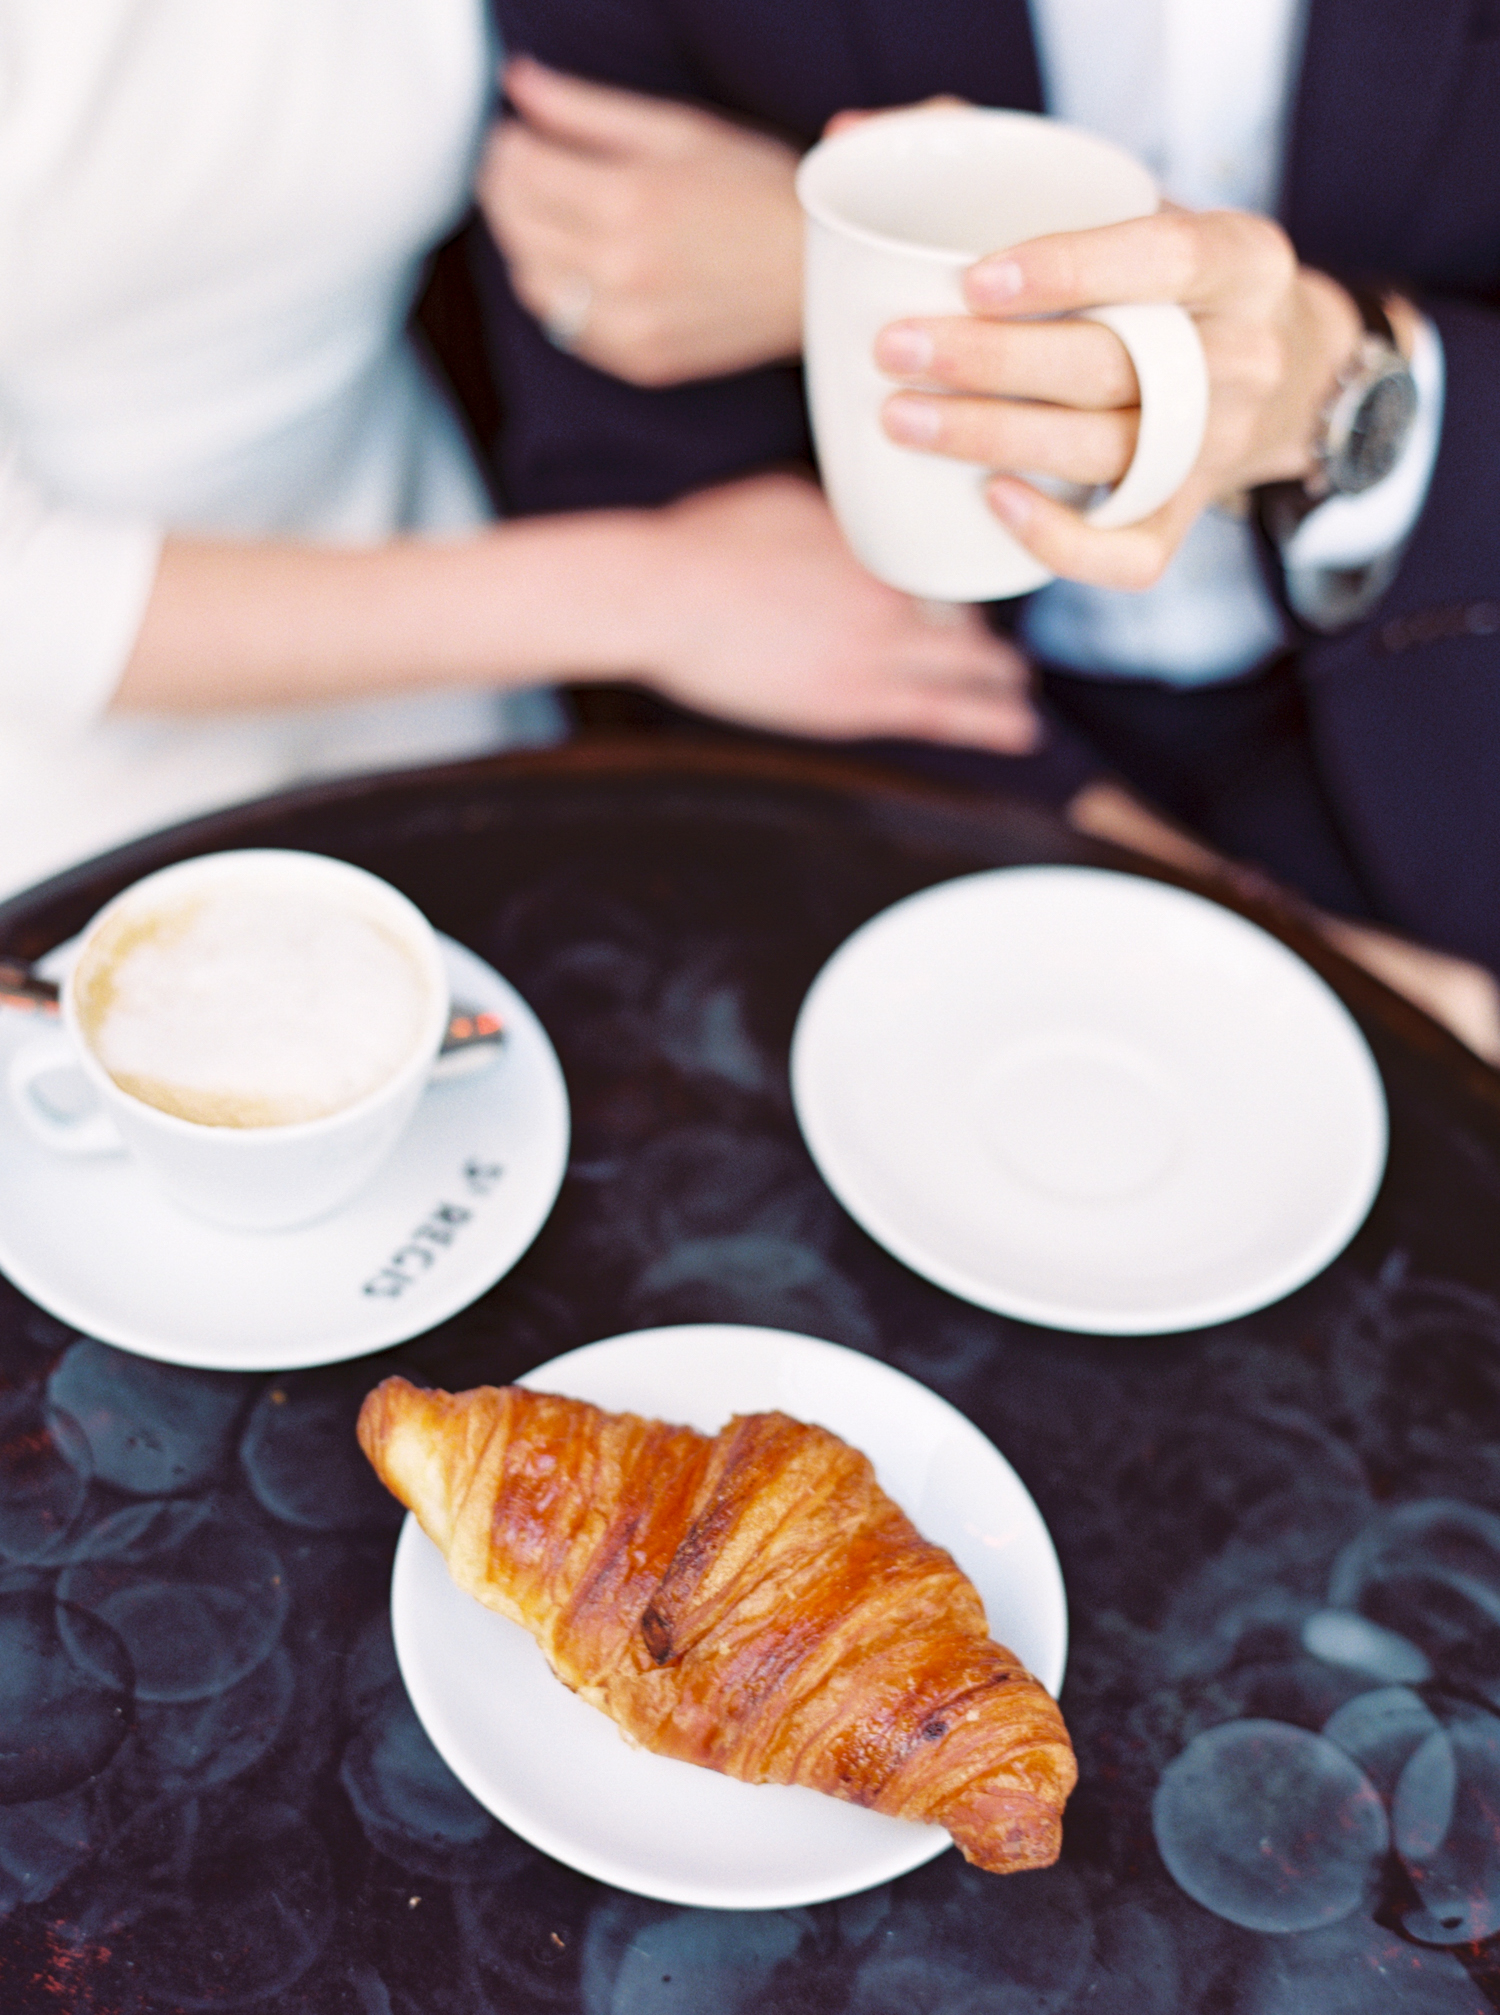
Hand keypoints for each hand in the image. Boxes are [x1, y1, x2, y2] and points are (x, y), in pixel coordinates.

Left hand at [480, 57, 804, 386]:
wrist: (819, 276)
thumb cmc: (762, 195)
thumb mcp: (678, 131)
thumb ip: (587, 109)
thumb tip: (518, 82)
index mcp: (627, 201)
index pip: (518, 170)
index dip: (506, 146)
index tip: (516, 135)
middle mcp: (620, 270)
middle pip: (514, 226)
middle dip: (504, 190)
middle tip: (523, 169)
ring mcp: (627, 324)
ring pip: (529, 283)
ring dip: (525, 245)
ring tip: (550, 218)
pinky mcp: (638, 361)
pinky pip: (564, 328)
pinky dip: (557, 294)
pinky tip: (582, 268)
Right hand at [629, 474, 1038, 749]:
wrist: (665, 596)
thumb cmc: (703, 544)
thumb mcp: (783, 499)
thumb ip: (833, 518)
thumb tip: (852, 525)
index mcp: (875, 542)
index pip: (943, 569)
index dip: (958, 591)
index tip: (964, 606)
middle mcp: (892, 591)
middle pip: (963, 620)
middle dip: (991, 646)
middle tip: (1014, 661)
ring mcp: (879, 648)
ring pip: (967, 670)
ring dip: (1003, 686)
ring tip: (1022, 705)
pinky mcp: (854, 702)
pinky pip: (941, 714)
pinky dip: (988, 722)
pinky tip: (1018, 730)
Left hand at [873, 206, 1372, 587]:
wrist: (1284, 377)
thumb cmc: (1170, 284)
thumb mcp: (1140, 209)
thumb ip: (1020, 173)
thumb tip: (850, 136)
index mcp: (1243, 261)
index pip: (1165, 258)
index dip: (1071, 268)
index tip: (972, 278)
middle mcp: (1246, 357)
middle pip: (1113, 364)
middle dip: (992, 362)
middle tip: (897, 349)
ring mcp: (1220, 446)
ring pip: (1103, 451)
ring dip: (992, 438)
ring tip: (900, 417)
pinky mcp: (1190, 514)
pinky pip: (1131, 552)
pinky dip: (1059, 539)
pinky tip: (989, 501)